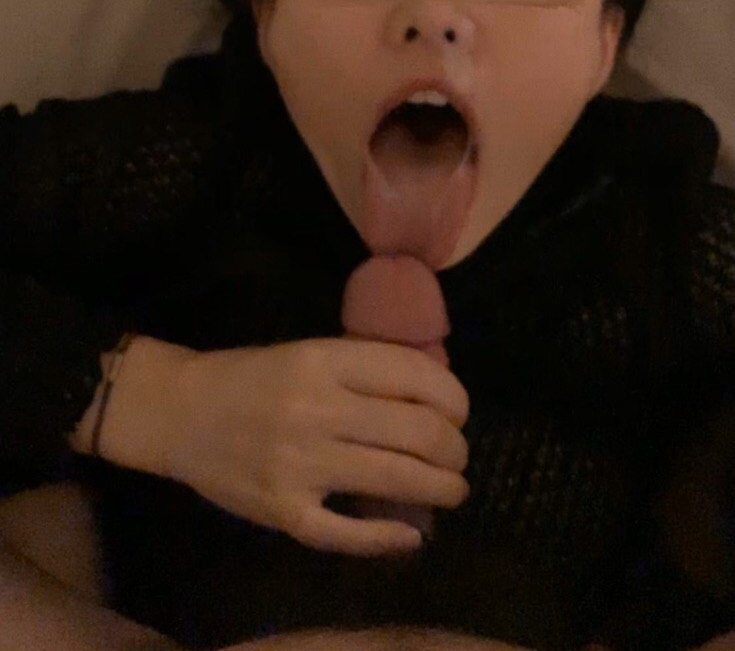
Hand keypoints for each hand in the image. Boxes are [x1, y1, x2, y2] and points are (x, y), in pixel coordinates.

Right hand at [164, 336, 470, 556]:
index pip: (414, 375)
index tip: (459, 411)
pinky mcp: (284, 511)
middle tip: (458, 455)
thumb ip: (361, 371)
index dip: (453, 396)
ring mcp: (300, 464)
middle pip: (417, 431)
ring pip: (397, 479)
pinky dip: (389, 537)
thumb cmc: (250, 377)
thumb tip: (433, 395)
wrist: (180, 412)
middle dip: (454, 448)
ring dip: (441, 488)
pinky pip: (349, 532)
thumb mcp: (307, 353)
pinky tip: (412, 534)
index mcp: (323, 360)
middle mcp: (316, 409)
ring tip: (452, 489)